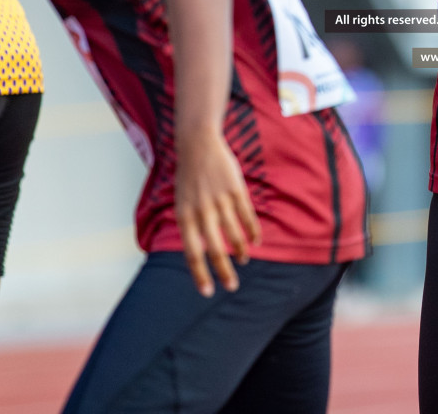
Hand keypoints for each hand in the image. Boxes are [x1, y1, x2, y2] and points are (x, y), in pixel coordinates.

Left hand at [174, 131, 260, 295]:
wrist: (198, 145)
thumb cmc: (189, 179)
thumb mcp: (182, 203)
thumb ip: (190, 227)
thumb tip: (199, 254)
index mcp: (185, 216)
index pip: (192, 254)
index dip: (200, 275)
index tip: (208, 292)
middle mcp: (202, 211)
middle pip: (215, 250)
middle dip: (224, 272)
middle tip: (232, 286)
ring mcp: (220, 201)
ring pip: (234, 235)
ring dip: (240, 252)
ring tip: (243, 260)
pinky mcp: (236, 190)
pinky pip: (247, 217)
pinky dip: (253, 232)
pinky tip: (256, 242)